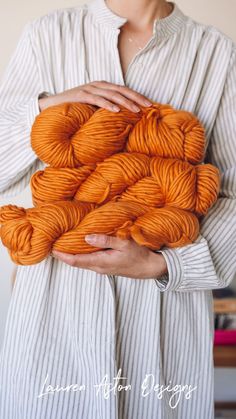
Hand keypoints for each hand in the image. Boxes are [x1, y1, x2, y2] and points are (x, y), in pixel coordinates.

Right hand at [38, 80, 151, 112]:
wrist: (51, 104)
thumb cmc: (75, 108)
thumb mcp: (94, 107)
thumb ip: (106, 108)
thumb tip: (124, 119)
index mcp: (103, 87)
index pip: (124, 90)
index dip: (137, 96)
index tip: (150, 104)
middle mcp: (98, 85)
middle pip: (121, 90)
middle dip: (136, 98)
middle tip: (148, 107)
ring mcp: (89, 89)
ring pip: (112, 94)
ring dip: (125, 102)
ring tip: (136, 110)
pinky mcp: (80, 95)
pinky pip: (97, 100)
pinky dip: (107, 104)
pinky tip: (116, 110)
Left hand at [52, 234, 167, 278]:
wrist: (150, 267)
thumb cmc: (139, 255)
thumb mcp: (124, 244)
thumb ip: (105, 241)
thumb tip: (87, 238)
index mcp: (101, 262)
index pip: (76, 261)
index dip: (62, 256)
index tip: (52, 250)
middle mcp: (99, 267)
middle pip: (77, 262)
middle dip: (64, 255)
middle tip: (54, 245)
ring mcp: (103, 268)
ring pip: (83, 262)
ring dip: (73, 254)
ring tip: (64, 244)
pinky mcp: (107, 266)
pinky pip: (90, 260)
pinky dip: (83, 254)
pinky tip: (82, 246)